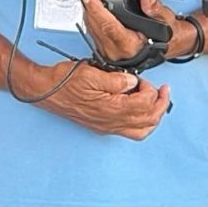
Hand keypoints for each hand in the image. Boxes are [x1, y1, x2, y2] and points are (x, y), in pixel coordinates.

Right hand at [38, 60, 169, 139]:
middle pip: (148, 121)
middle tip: (162, 91)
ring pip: (141, 131)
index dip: (150, 90)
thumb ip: (117, 79)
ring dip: (153, 117)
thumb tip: (132, 82)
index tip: (144, 80)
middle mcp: (110, 122)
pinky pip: (129, 132)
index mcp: (111, 109)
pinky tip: (139, 113)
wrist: (45, 92)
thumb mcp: (92, 73)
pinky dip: (141, 124)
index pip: (144, 104)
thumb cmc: (63, 82)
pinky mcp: (102, 126)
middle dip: (160, 105)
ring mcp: (106, 126)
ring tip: (156, 103)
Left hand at [79, 0, 183, 65]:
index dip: (96, 10)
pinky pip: (93, 33)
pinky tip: (92, 10)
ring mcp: (108, 52)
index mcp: (130, 46)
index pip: (109, 26)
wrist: (168, 48)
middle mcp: (116, 51)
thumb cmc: (167, 36)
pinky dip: (92, 20)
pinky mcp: (105, 50)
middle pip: (95, 27)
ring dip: (88, 13)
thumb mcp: (167, 20)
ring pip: (92, 30)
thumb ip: (156, 8)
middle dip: (89, 8)